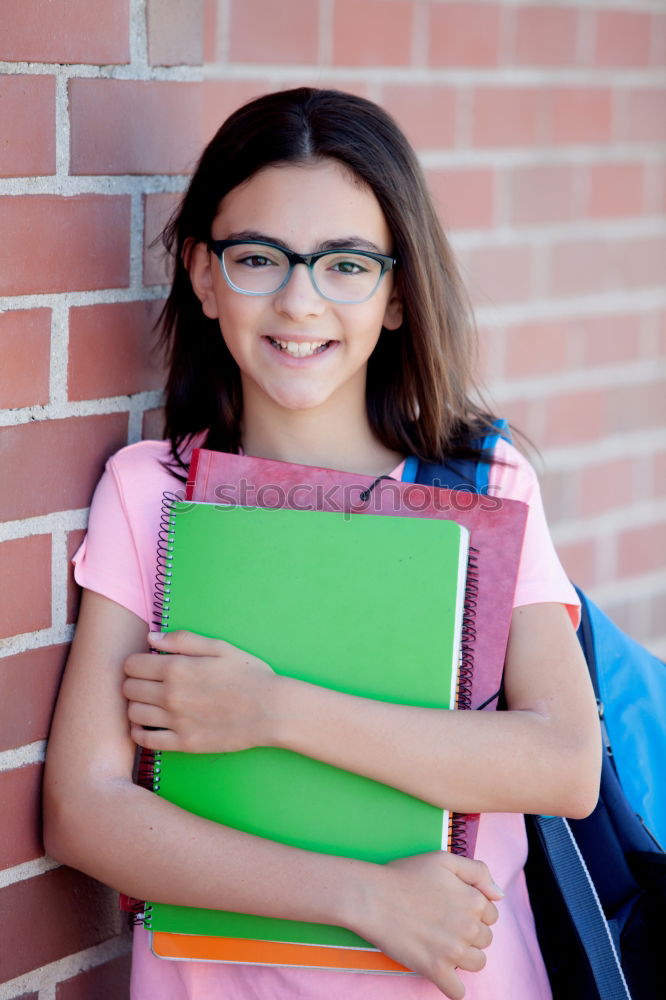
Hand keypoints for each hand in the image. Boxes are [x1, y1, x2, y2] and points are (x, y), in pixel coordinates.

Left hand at [122, 630, 277, 752]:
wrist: (271, 709)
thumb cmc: (248, 674)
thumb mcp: (219, 647)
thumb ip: (182, 640)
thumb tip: (150, 637)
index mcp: (177, 668)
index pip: (131, 665)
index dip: (137, 662)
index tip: (148, 664)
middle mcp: (170, 695)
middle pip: (128, 689)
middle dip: (135, 682)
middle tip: (150, 682)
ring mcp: (175, 721)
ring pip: (133, 714)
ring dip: (137, 706)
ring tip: (152, 702)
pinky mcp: (183, 743)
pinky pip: (145, 740)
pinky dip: (140, 732)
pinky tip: (150, 724)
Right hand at [355, 852, 501, 998]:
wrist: (373, 897)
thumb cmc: (405, 875)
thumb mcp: (444, 859)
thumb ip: (477, 871)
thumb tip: (499, 895)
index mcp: (474, 900)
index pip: (491, 915)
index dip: (473, 910)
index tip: (453, 907)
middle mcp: (469, 927)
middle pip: (485, 940)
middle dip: (469, 933)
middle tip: (444, 923)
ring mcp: (453, 951)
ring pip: (476, 964)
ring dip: (464, 957)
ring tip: (442, 944)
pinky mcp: (436, 970)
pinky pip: (457, 992)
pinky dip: (453, 987)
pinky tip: (443, 973)